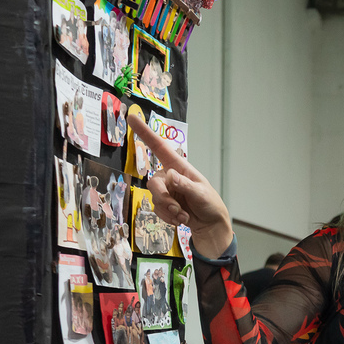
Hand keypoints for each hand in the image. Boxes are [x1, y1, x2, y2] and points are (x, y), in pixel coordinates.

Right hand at [127, 112, 231, 257]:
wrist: (210, 225)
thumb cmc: (210, 203)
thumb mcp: (201, 194)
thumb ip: (185, 185)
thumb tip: (170, 176)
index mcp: (179, 167)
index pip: (159, 147)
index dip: (145, 133)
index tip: (132, 117)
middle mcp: (170, 177)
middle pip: (154, 183)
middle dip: (163, 198)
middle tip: (176, 209)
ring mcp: (166, 191)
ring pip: (155, 198)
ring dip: (168, 210)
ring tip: (183, 217)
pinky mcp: (164, 204)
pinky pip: (157, 209)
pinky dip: (168, 217)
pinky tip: (181, 220)